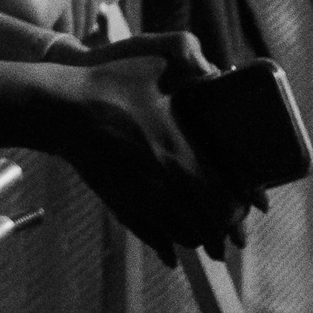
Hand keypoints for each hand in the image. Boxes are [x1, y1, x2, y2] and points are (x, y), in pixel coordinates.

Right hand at [48, 37, 241, 261]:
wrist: (60, 109)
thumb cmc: (107, 84)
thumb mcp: (154, 64)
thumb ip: (191, 62)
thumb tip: (216, 71)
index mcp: (181, 156)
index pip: (226, 199)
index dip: (243, 206)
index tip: (252, 204)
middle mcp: (164, 186)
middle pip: (208, 226)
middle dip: (226, 229)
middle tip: (234, 225)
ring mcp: (139, 198)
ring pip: (181, 236)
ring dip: (199, 237)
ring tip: (207, 232)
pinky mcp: (118, 202)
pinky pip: (149, 236)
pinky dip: (166, 246)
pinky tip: (170, 250)